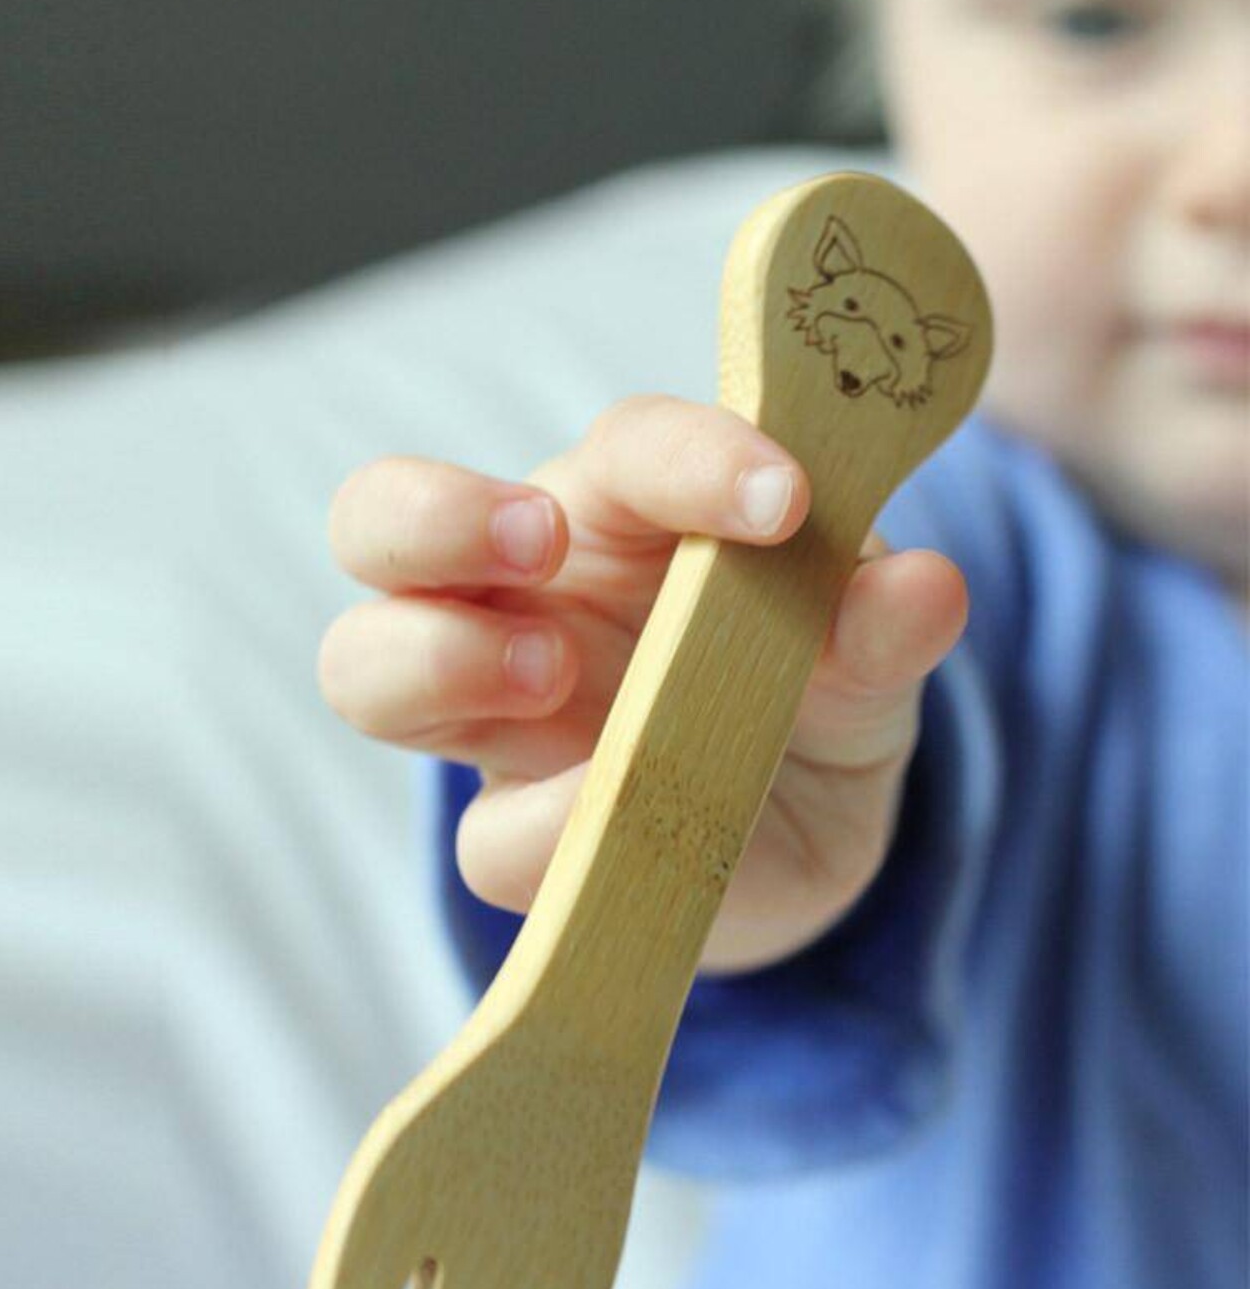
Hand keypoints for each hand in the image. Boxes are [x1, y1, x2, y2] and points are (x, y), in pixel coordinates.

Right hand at [318, 394, 969, 972]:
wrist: (804, 834)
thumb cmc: (815, 690)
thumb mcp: (871, 654)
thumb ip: (884, 622)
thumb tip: (924, 588)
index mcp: (620, 512)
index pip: (621, 450)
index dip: (688, 456)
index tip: (782, 499)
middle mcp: (524, 596)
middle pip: (382, 518)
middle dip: (437, 514)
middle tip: (540, 539)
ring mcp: (496, 716)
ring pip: (363, 666)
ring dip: (434, 660)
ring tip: (547, 678)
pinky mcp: (514, 834)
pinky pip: (484, 839)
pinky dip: (546, 831)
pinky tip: (624, 836)